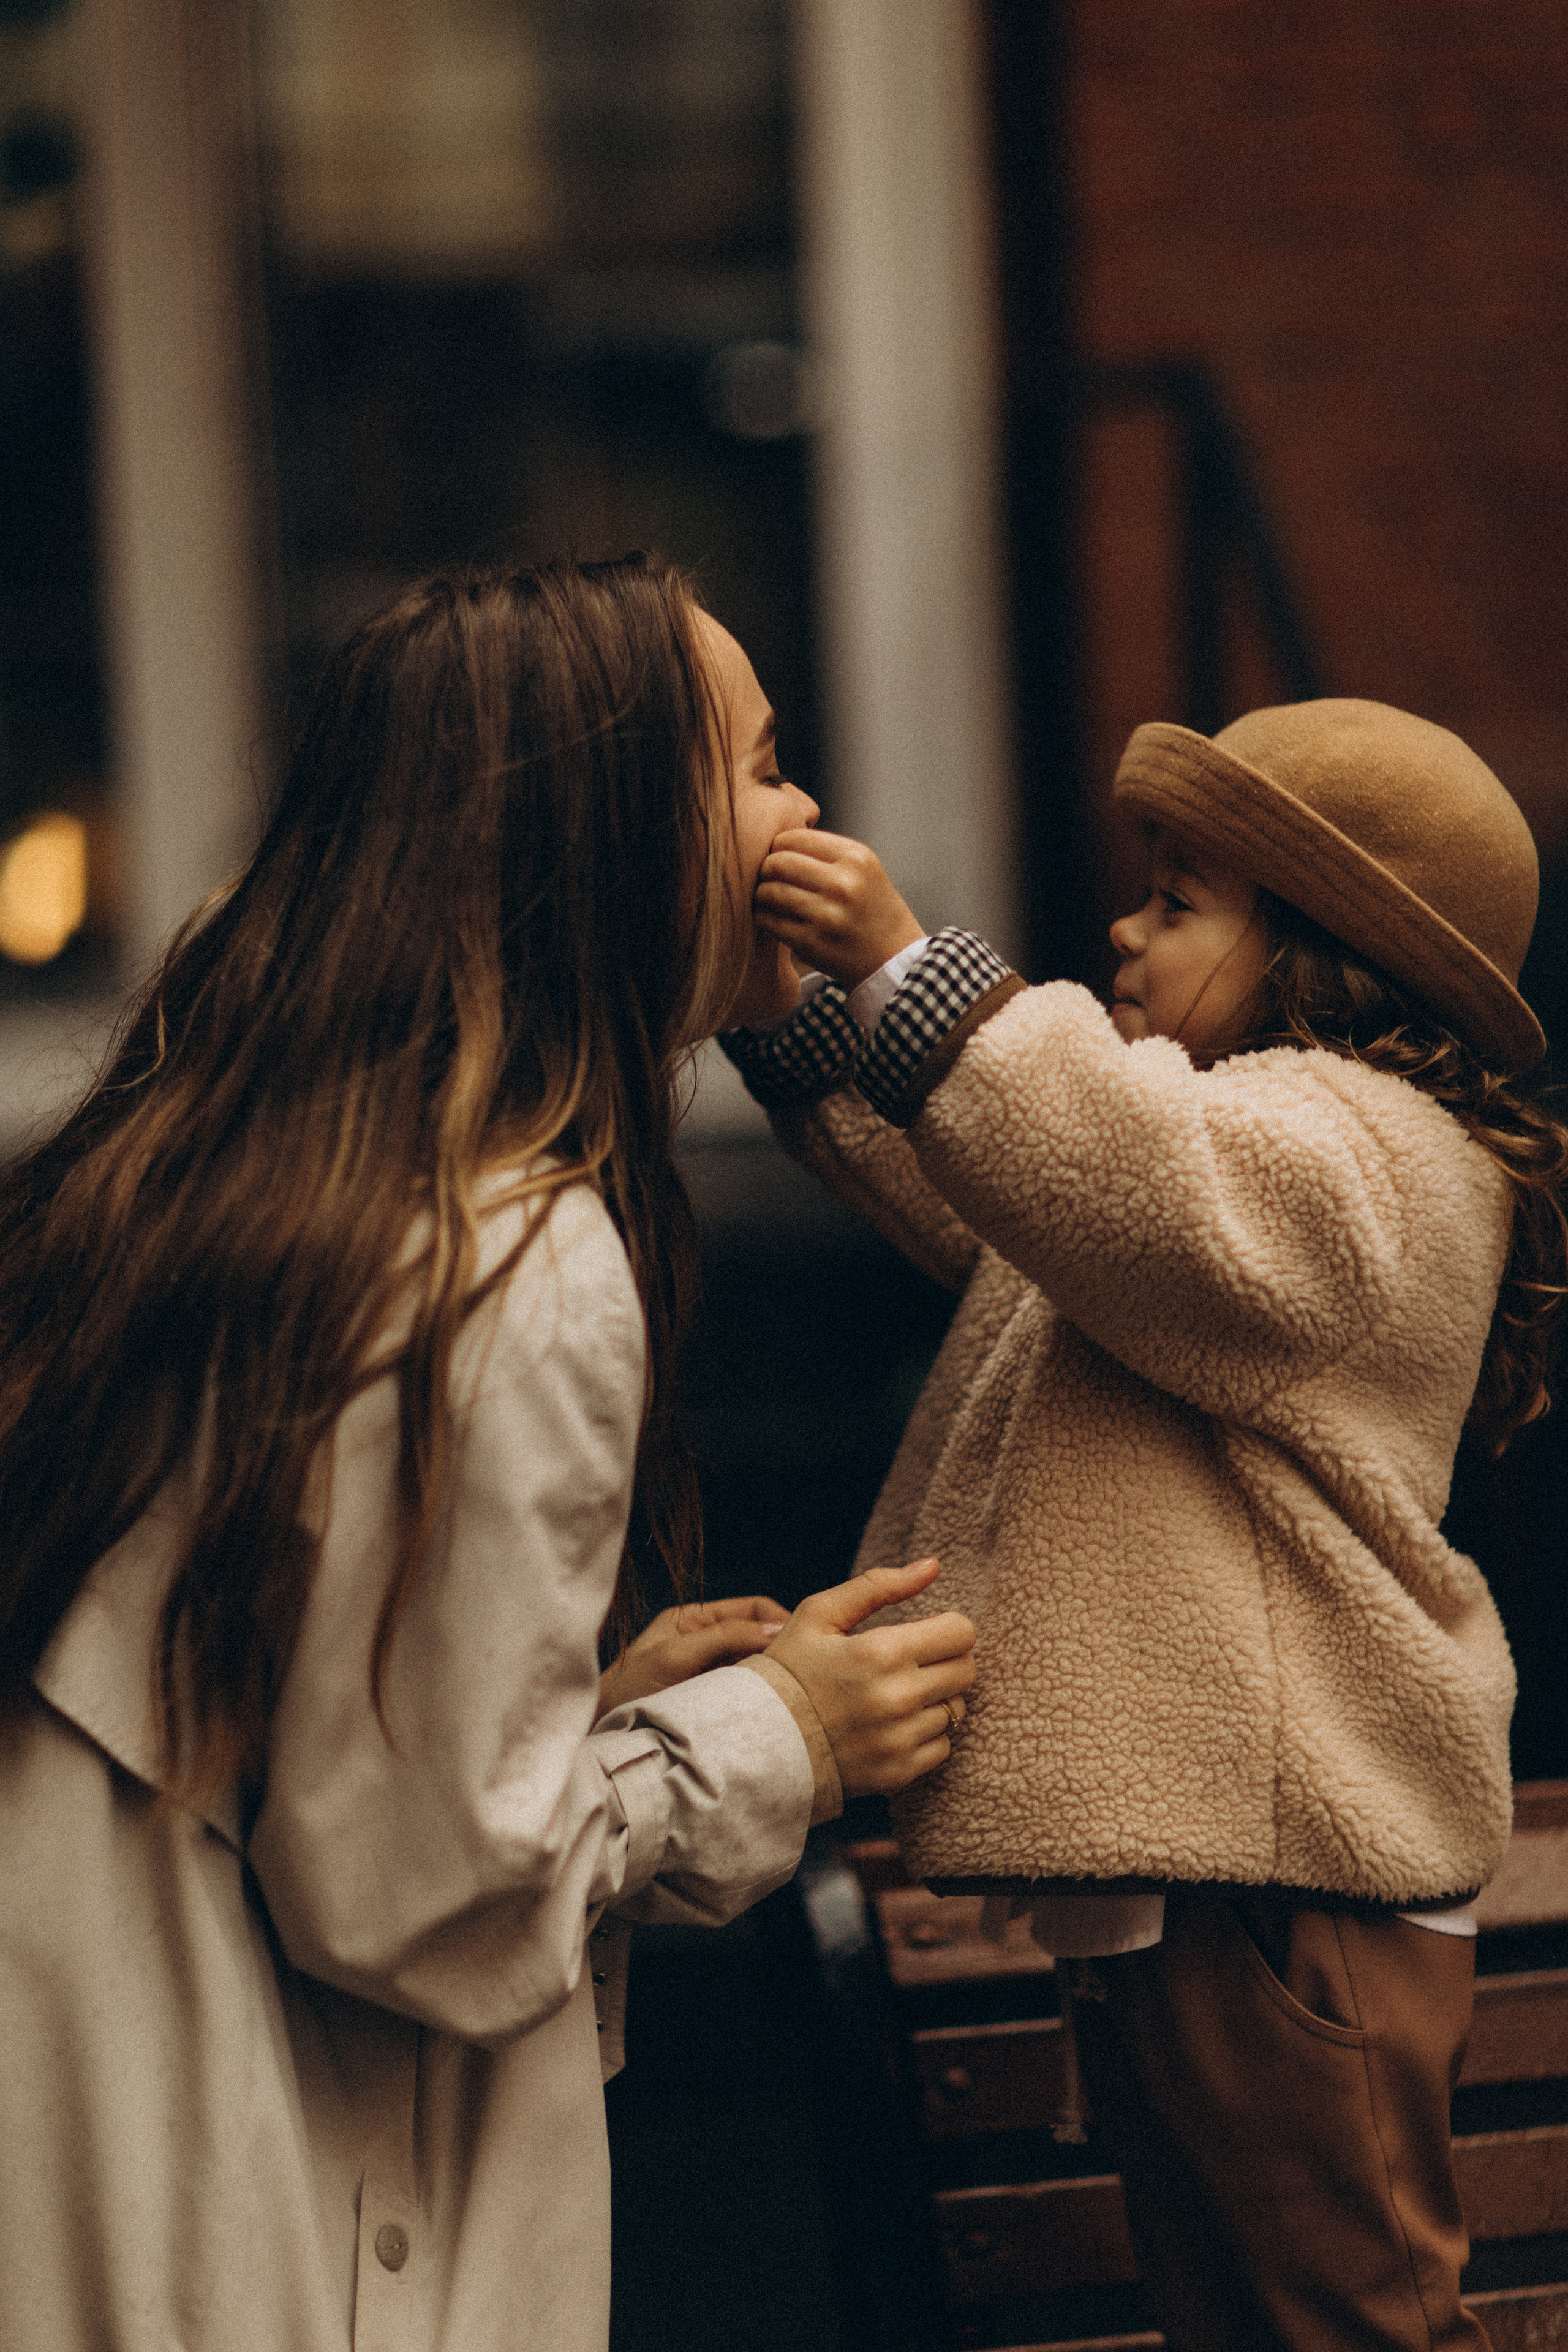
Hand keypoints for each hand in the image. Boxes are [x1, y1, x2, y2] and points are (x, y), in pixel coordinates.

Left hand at [597, 1595, 787, 1714]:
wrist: (599, 1734)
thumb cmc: (626, 1690)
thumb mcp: (676, 1656)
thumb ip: (725, 1637)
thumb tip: (777, 1632)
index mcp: (696, 1619)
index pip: (754, 1609)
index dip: (780, 1621)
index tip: (802, 1641)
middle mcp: (705, 1643)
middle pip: (758, 1638)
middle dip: (780, 1652)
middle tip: (803, 1672)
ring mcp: (708, 1673)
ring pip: (754, 1668)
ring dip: (769, 1679)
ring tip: (786, 1694)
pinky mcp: (710, 1702)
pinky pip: (743, 1695)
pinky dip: (756, 1700)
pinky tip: (765, 1711)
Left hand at [753, 829, 924, 990]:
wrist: (895, 959)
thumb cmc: (873, 911)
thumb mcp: (864, 869)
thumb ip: (825, 853)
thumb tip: (774, 842)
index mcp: (856, 858)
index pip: (794, 837)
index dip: (778, 847)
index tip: (779, 859)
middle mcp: (843, 883)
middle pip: (777, 862)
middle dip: (766, 870)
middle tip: (768, 879)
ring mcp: (828, 915)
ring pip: (770, 892)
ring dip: (762, 895)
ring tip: (767, 899)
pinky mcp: (813, 942)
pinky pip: (770, 921)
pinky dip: (764, 918)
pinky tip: (772, 919)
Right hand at [764, 1557, 975, 1795]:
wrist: (760, 1740)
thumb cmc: (792, 1669)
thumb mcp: (821, 1614)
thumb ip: (879, 1586)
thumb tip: (932, 1566)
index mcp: (882, 1651)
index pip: (962, 1633)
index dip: (947, 1628)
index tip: (925, 1633)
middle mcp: (898, 1697)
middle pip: (966, 1671)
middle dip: (946, 1661)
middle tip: (911, 1663)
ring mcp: (900, 1739)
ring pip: (955, 1710)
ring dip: (933, 1700)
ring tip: (892, 1697)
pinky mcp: (900, 1772)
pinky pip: (942, 1747)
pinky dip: (924, 1735)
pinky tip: (890, 1727)